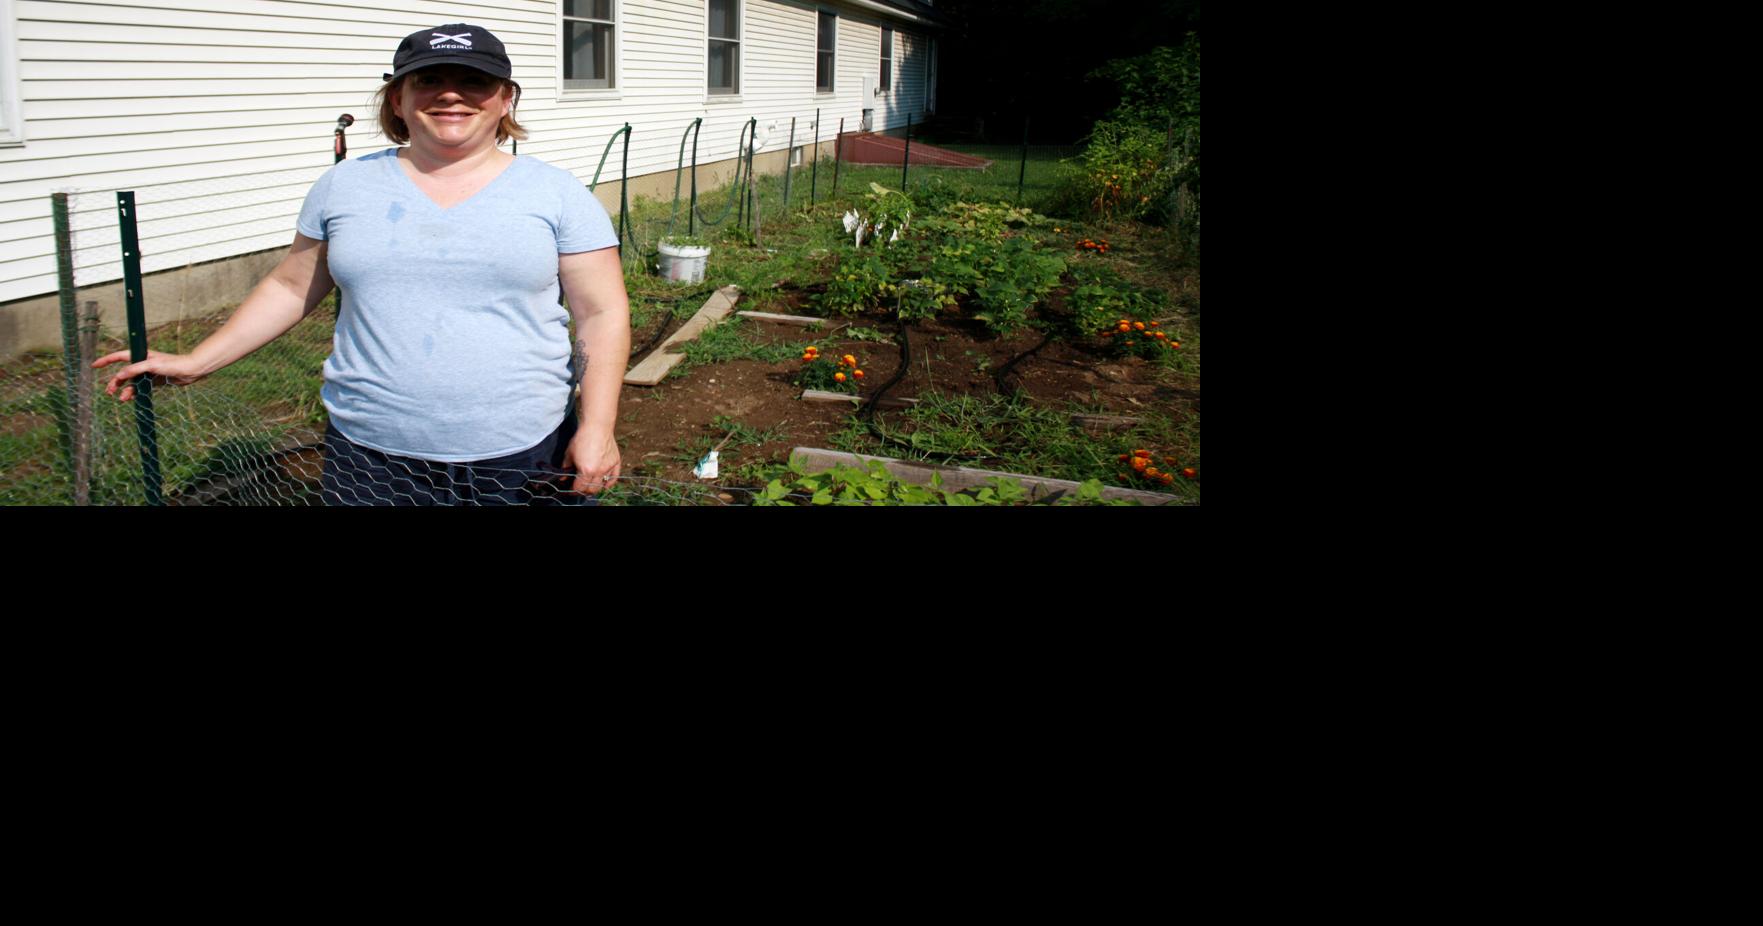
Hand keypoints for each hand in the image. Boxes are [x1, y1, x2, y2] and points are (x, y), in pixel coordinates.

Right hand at [92, 349, 206, 401]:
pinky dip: (134, 393)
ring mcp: (148, 373)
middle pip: (123, 373)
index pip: (118, 357)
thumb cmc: (172, 364)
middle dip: (115, 382)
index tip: (94, 365)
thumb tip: (119, 376)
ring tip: (120, 399)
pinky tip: (130, 399)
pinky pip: (140, 387)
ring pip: (131, 382)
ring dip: (124, 390)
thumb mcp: (152, 366)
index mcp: (140, 356)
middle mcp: (142, 363)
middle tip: (109, 392)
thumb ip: (135, 370)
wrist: (190, 371)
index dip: (106, 360)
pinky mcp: (154, 381)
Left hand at [560, 427, 620, 494]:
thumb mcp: (569, 453)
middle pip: (591, 490)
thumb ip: (566, 467)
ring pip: (602, 485)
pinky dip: (609, 483)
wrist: (597, 426)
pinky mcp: (616, 462)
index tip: (570, 489)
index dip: (573, 490)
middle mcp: (598, 471)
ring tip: (590, 485)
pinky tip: (604, 484)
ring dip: (595, 488)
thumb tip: (563, 478)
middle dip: (584, 491)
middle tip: (579, 487)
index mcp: (586, 470)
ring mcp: (608, 468)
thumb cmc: (582, 438)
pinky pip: (614, 478)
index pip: (579, 488)